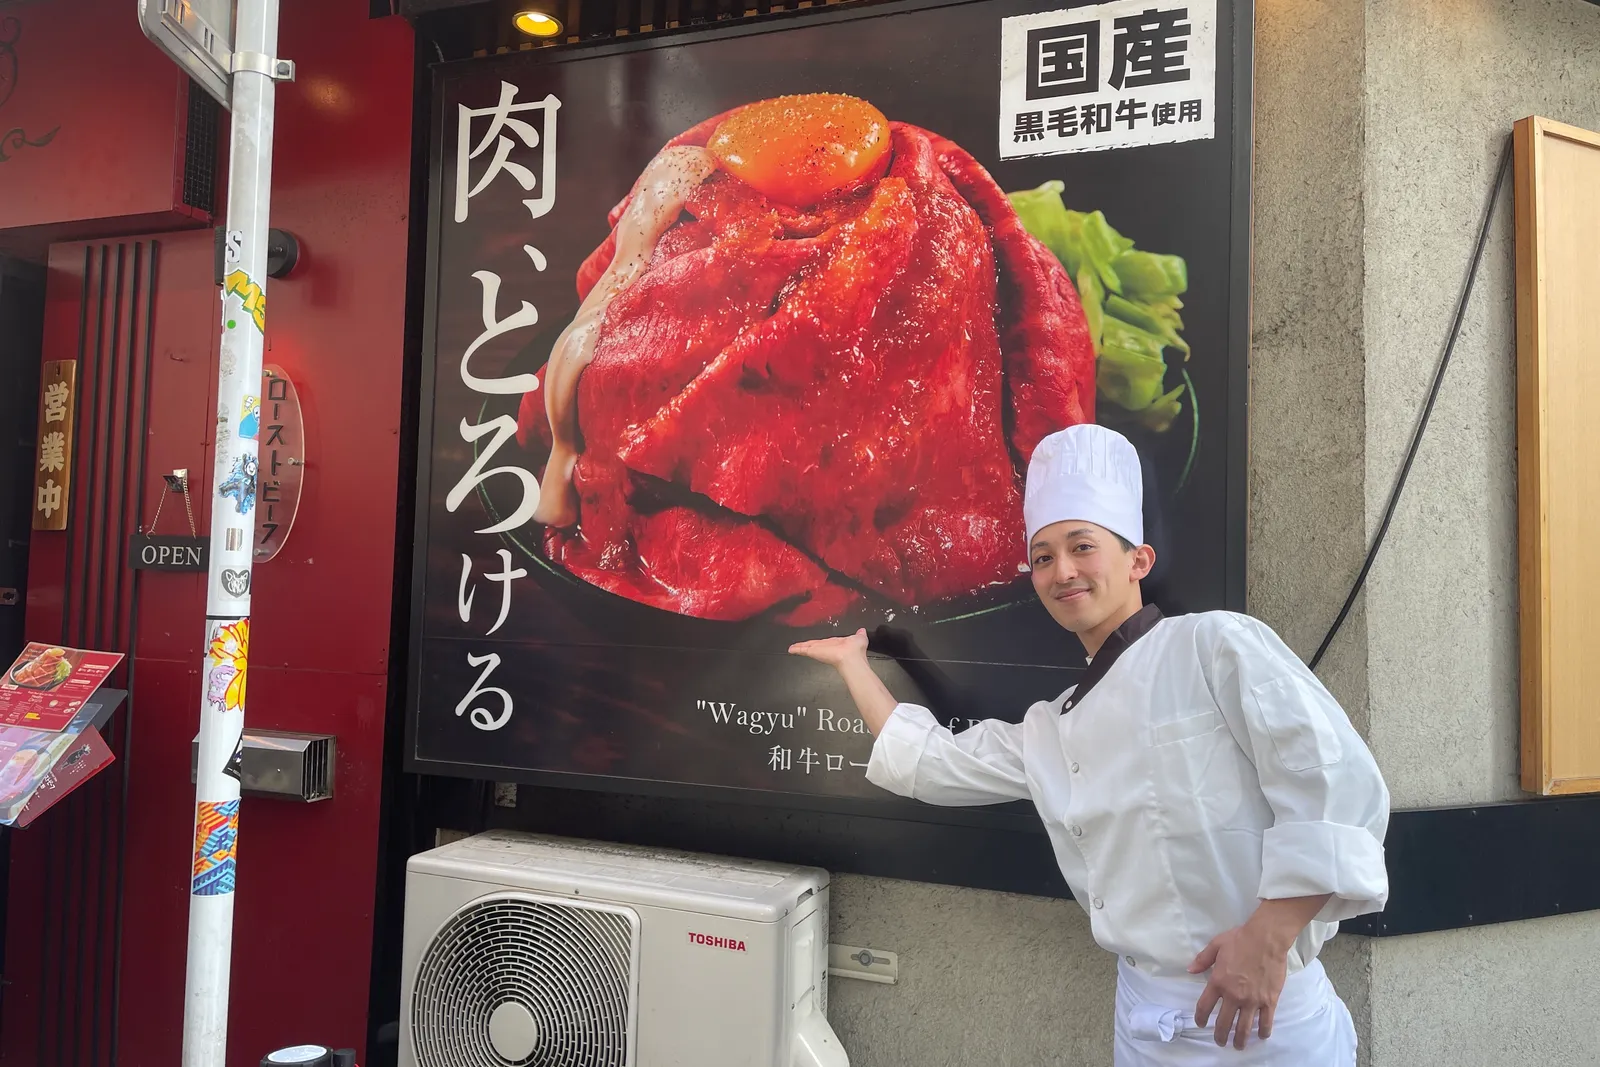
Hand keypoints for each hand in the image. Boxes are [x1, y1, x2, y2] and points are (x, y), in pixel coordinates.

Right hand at [788, 628, 869, 669]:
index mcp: (836, 645)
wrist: (851, 658)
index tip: (814, 643)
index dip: (819, 643)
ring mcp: (819, 650)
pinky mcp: (814, 652)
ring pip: (807, 647)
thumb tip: (862, 630)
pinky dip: (796, 649)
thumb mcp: (859, 638)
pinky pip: (803, 650)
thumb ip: (859, 634)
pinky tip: (790, 649)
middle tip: (798, 646)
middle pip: (814, 645)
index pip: (825, 643)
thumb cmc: (856, 650)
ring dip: (799, 647)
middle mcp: (827, 648)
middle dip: (806, 645)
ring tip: (792, 648)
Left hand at [1188, 921, 1289, 1049]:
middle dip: (1220, 1035)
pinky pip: (1266, 1021)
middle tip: (1220, 1042)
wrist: (1266, 939)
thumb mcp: (1216, 945)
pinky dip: (1263, 1031)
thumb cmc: (1240, 939)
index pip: (1205, 1006)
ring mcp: (1252, 1000)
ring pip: (1244, 1027)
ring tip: (1238, 1046)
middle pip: (1224, 1022)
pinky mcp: (1269, 1001)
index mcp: (1218, 982)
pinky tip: (1261, 1035)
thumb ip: (1202, 960)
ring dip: (1240, 1040)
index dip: (1201, 1018)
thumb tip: (1189, 970)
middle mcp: (1233, 995)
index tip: (1201, 1024)